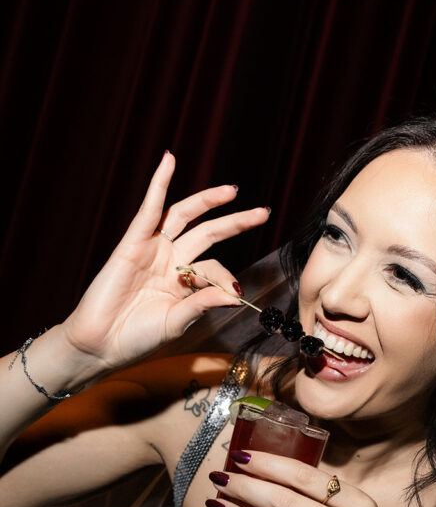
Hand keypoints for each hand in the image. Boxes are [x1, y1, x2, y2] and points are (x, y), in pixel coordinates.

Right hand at [61, 152, 269, 371]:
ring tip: (232, 190)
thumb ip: (203, 304)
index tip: (234, 294)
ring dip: (207, 200)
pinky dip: (158, 184)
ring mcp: (152, 250)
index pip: (213, 267)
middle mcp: (170, 261)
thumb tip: (236, 295)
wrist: (102, 345)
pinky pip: (148, 210)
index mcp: (183, 282)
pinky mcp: (131, 243)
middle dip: (235, 222)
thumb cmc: (138, 339)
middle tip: (263, 212)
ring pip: (184, 216)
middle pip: (208, 233)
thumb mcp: (178, 322)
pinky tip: (169, 161)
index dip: (226, 277)